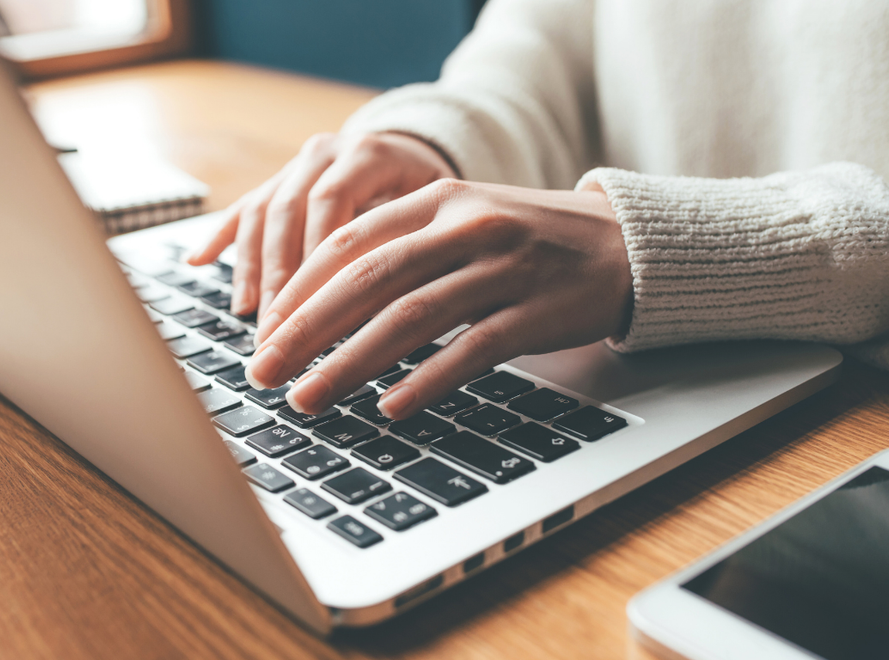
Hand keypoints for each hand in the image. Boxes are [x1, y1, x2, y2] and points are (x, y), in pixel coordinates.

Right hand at [186, 131, 455, 317]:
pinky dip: (220, 236)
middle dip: (279, 276)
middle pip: (289, 211)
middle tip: (275, 329)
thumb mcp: (436, 210)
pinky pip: (243, 206)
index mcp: (368, 154)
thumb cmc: (434, 195)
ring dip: (251, 267)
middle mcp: (326, 152)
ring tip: (248, 314)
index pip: (332, 204)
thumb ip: (412, 242)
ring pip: (262, 212)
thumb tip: (398, 307)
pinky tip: (197, 262)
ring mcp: (297, 164)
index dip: (317, 257)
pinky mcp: (279, 180)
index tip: (312, 308)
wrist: (417, 151)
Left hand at [243, 179, 632, 419]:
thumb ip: (402, 248)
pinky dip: (426, 380)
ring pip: (410, 316)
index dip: (299, 289)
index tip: (263, 331)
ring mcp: (503, 268)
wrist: (625, 245)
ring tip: (308, 398)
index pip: (349, 242)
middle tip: (263, 371)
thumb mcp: (463, 222)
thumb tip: (321, 303)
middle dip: (306, 330)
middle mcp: (466, 226)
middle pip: (368, 279)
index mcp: (438, 199)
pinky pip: (471, 349)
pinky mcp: (536, 312)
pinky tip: (389, 407)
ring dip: (350, 363)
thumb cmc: (529, 241)